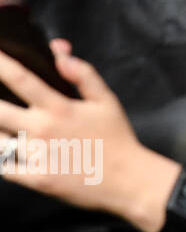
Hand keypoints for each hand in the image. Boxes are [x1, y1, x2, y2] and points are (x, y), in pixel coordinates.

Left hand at [0, 39, 174, 227]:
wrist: (127, 180)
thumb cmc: (117, 138)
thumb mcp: (106, 100)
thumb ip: (83, 74)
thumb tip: (60, 52)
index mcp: (59, 107)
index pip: (21, 79)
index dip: (1, 65)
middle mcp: (42, 129)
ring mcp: (36, 156)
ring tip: (1, 124)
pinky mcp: (34, 179)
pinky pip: (4, 167)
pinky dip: (2, 159)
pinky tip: (4, 152)